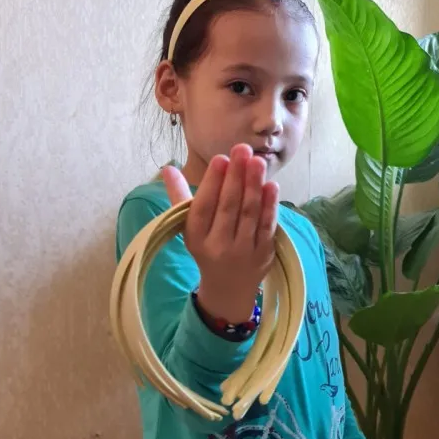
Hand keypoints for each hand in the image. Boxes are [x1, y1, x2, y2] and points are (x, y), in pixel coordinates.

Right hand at [161, 144, 278, 323]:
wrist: (228, 289)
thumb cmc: (207, 249)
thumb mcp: (189, 228)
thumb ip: (179, 197)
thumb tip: (167, 168)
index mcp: (196, 238)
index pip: (204, 206)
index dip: (213, 182)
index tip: (221, 158)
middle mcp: (218, 246)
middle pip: (229, 207)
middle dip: (236, 176)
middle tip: (242, 149)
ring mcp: (243, 252)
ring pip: (249, 214)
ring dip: (254, 185)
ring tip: (258, 161)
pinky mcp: (263, 254)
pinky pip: (267, 226)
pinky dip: (270, 205)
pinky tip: (271, 185)